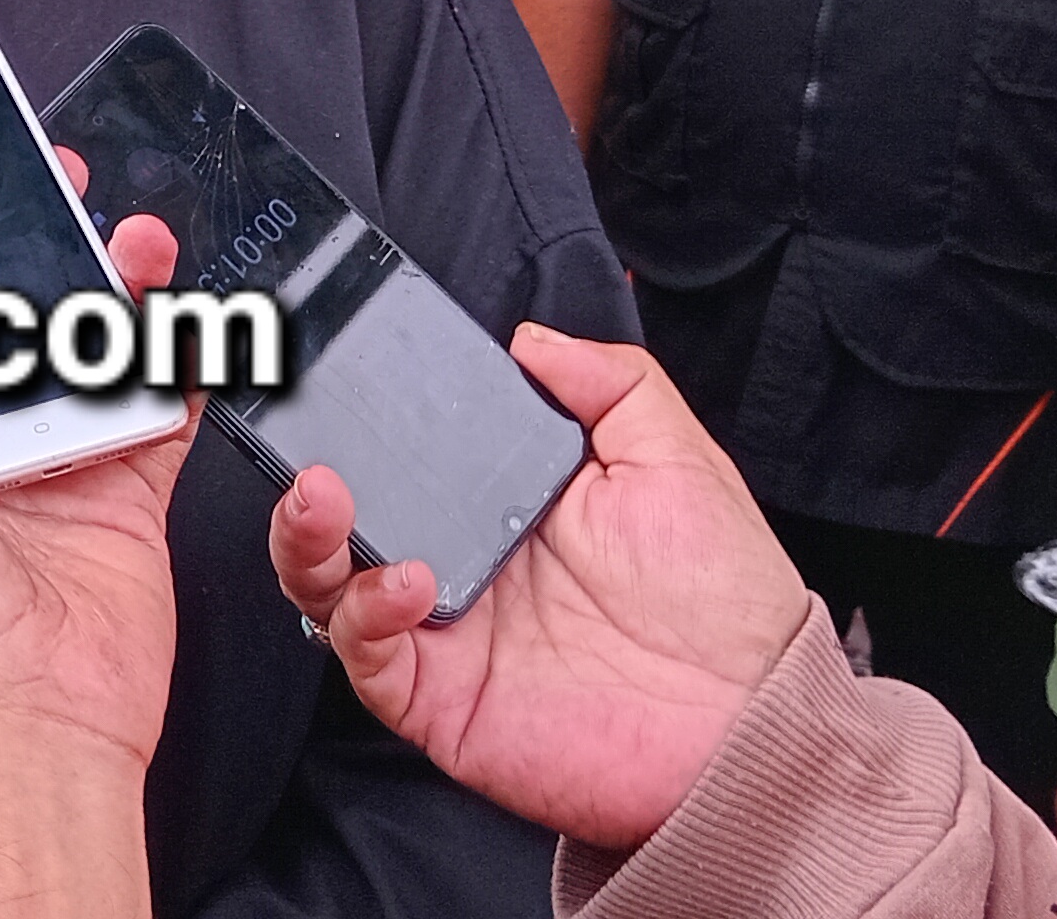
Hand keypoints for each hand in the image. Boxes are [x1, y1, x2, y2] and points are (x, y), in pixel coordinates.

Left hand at [0, 209, 194, 756]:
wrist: (23, 704)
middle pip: (9, 315)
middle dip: (35, 243)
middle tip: (54, 191)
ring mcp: (53, 461)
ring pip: (90, 344)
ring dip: (115, 282)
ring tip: (130, 241)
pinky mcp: (124, 489)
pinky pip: (159, 403)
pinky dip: (176, 356)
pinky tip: (178, 317)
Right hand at [277, 323, 804, 853]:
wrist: (753, 718)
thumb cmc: (726, 600)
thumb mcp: (675, 461)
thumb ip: (611, 384)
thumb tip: (531, 338)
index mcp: (502, 511)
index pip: (405, 461)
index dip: (362, 426)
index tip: (333, 382)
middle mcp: (461, 569)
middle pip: (344, 525)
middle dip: (303, 488)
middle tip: (307, 453)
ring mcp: (445, 637)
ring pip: (330, 588)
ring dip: (306, 542)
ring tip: (324, 499)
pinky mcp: (442, 702)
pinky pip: (367, 658)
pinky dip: (366, 613)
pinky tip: (409, 582)